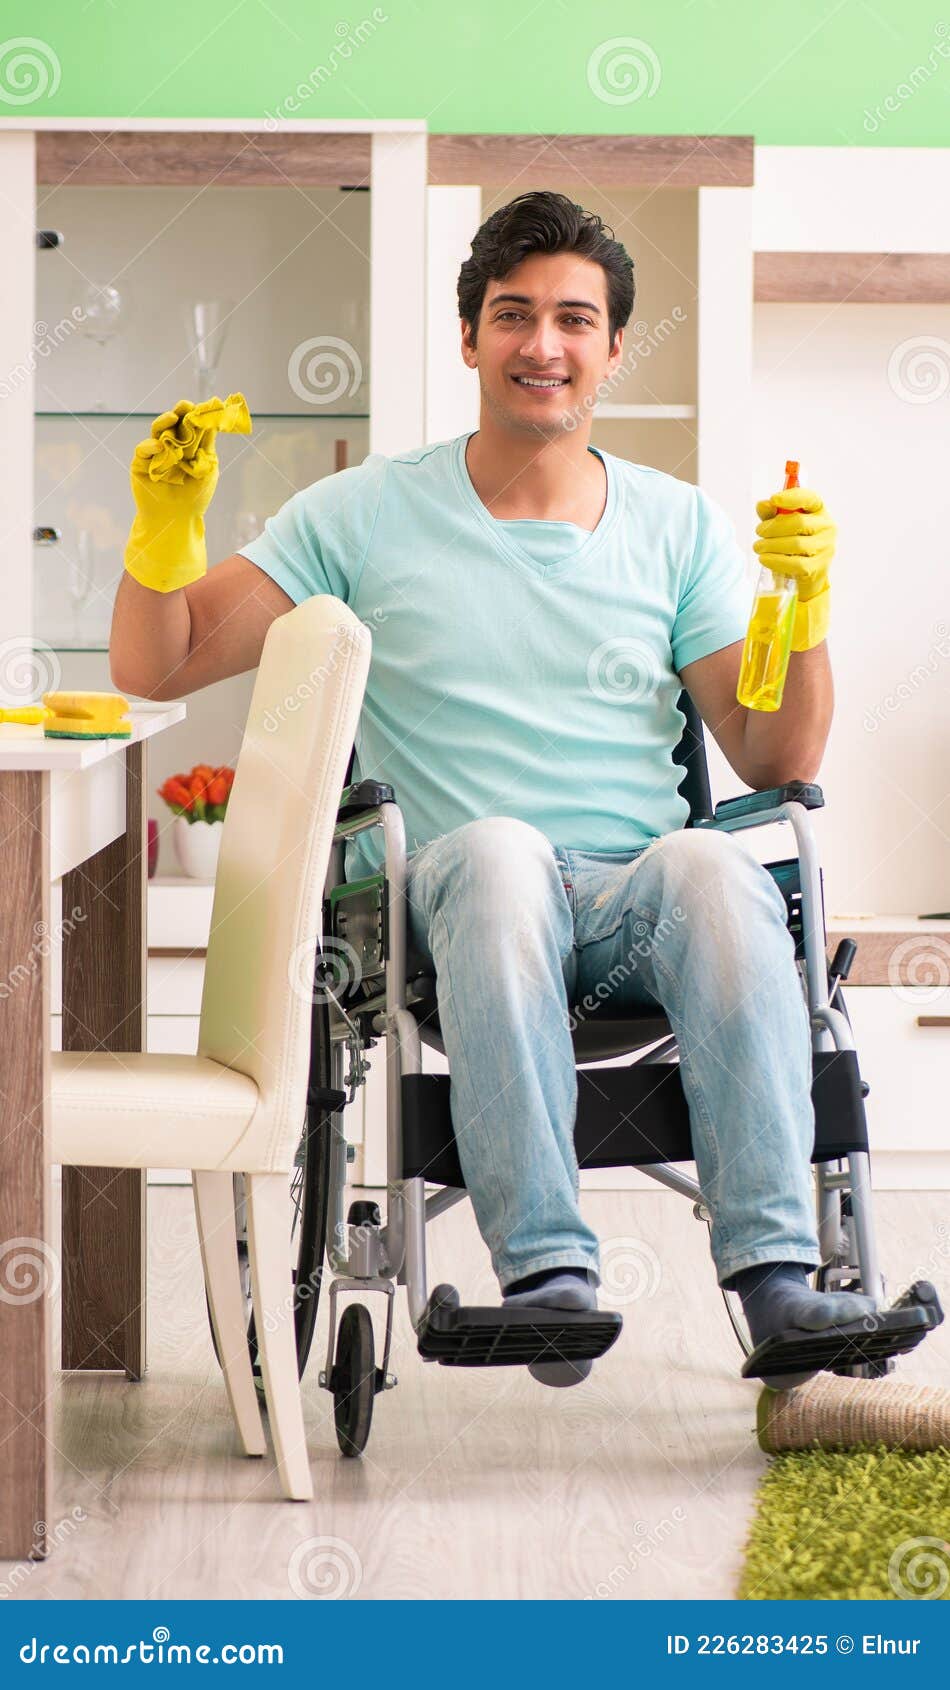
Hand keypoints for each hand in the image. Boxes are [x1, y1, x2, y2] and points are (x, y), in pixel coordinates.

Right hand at [123, 393, 250, 593]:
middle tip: (185, 406)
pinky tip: (160, 446)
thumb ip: (207, 443)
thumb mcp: (207, 467)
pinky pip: (143, 450)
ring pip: (156, 432)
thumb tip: (213, 417)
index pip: (190, 425)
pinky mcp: (140, 465)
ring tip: (172, 418)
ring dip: (163, 423)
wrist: (177, 521)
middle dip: (179, 413)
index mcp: (188, 447)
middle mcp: (170, 447)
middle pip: (173, 424)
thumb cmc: (195, 497)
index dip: (196, 414)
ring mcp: (154, 454)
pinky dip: (151, 447)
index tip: (205, 405)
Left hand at [753, 486, 834, 649]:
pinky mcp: (819, 567)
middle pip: (798, 522)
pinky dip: (776, 561)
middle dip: (773, 527)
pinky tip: (764, 559)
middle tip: (759, 532)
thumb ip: (771, 514)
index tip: (774, 499)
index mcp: (819, 510)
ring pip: (796, 544)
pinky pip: (795, 564)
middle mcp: (827, 527)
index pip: (809, 498)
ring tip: (758, 547)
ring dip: (771, 545)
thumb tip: (762, 504)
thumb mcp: (780, 525)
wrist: (806, 575)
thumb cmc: (792, 543)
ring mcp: (826, 548)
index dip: (791, 497)